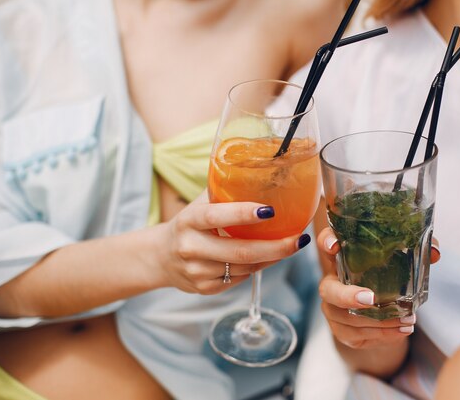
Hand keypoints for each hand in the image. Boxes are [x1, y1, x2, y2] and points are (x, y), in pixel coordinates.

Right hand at [155, 193, 309, 294]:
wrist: (160, 257)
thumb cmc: (190, 223)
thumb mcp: (200, 204)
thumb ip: (225, 190)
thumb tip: (263, 171)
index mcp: (189, 220)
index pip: (216, 216)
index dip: (243, 214)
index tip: (271, 210)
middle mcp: (191, 248)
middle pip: (240, 252)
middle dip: (276, 247)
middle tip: (299, 238)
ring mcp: (197, 272)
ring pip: (246, 268)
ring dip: (272, 257)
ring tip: (292, 244)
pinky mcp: (205, 288)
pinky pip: (241, 279)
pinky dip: (260, 267)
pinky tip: (270, 257)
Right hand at [316, 227, 439, 349]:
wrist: (382, 310)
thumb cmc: (389, 277)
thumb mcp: (403, 260)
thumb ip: (419, 251)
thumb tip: (434, 254)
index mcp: (343, 258)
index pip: (326, 241)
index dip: (326, 241)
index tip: (335, 245)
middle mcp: (332, 283)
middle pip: (328, 290)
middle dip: (348, 296)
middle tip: (371, 299)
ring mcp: (333, 309)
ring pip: (345, 318)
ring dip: (376, 322)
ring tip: (406, 320)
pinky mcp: (341, 330)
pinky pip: (356, 336)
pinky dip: (381, 336)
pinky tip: (401, 331)